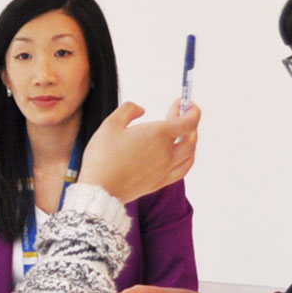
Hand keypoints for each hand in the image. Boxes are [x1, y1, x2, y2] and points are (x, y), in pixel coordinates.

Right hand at [77, 100, 200, 201]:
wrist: (99, 189)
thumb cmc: (103, 157)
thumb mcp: (111, 123)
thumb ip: (128, 110)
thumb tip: (141, 109)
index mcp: (158, 135)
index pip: (189, 121)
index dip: (192, 110)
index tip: (185, 103)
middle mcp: (166, 153)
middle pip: (190, 136)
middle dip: (187, 121)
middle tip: (176, 112)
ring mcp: (165, 169)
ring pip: (190, 153)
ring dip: (190, 140)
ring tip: (181, 133)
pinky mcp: (160, 182)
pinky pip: (183, 169)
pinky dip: (187, 159)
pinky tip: (181, 155)